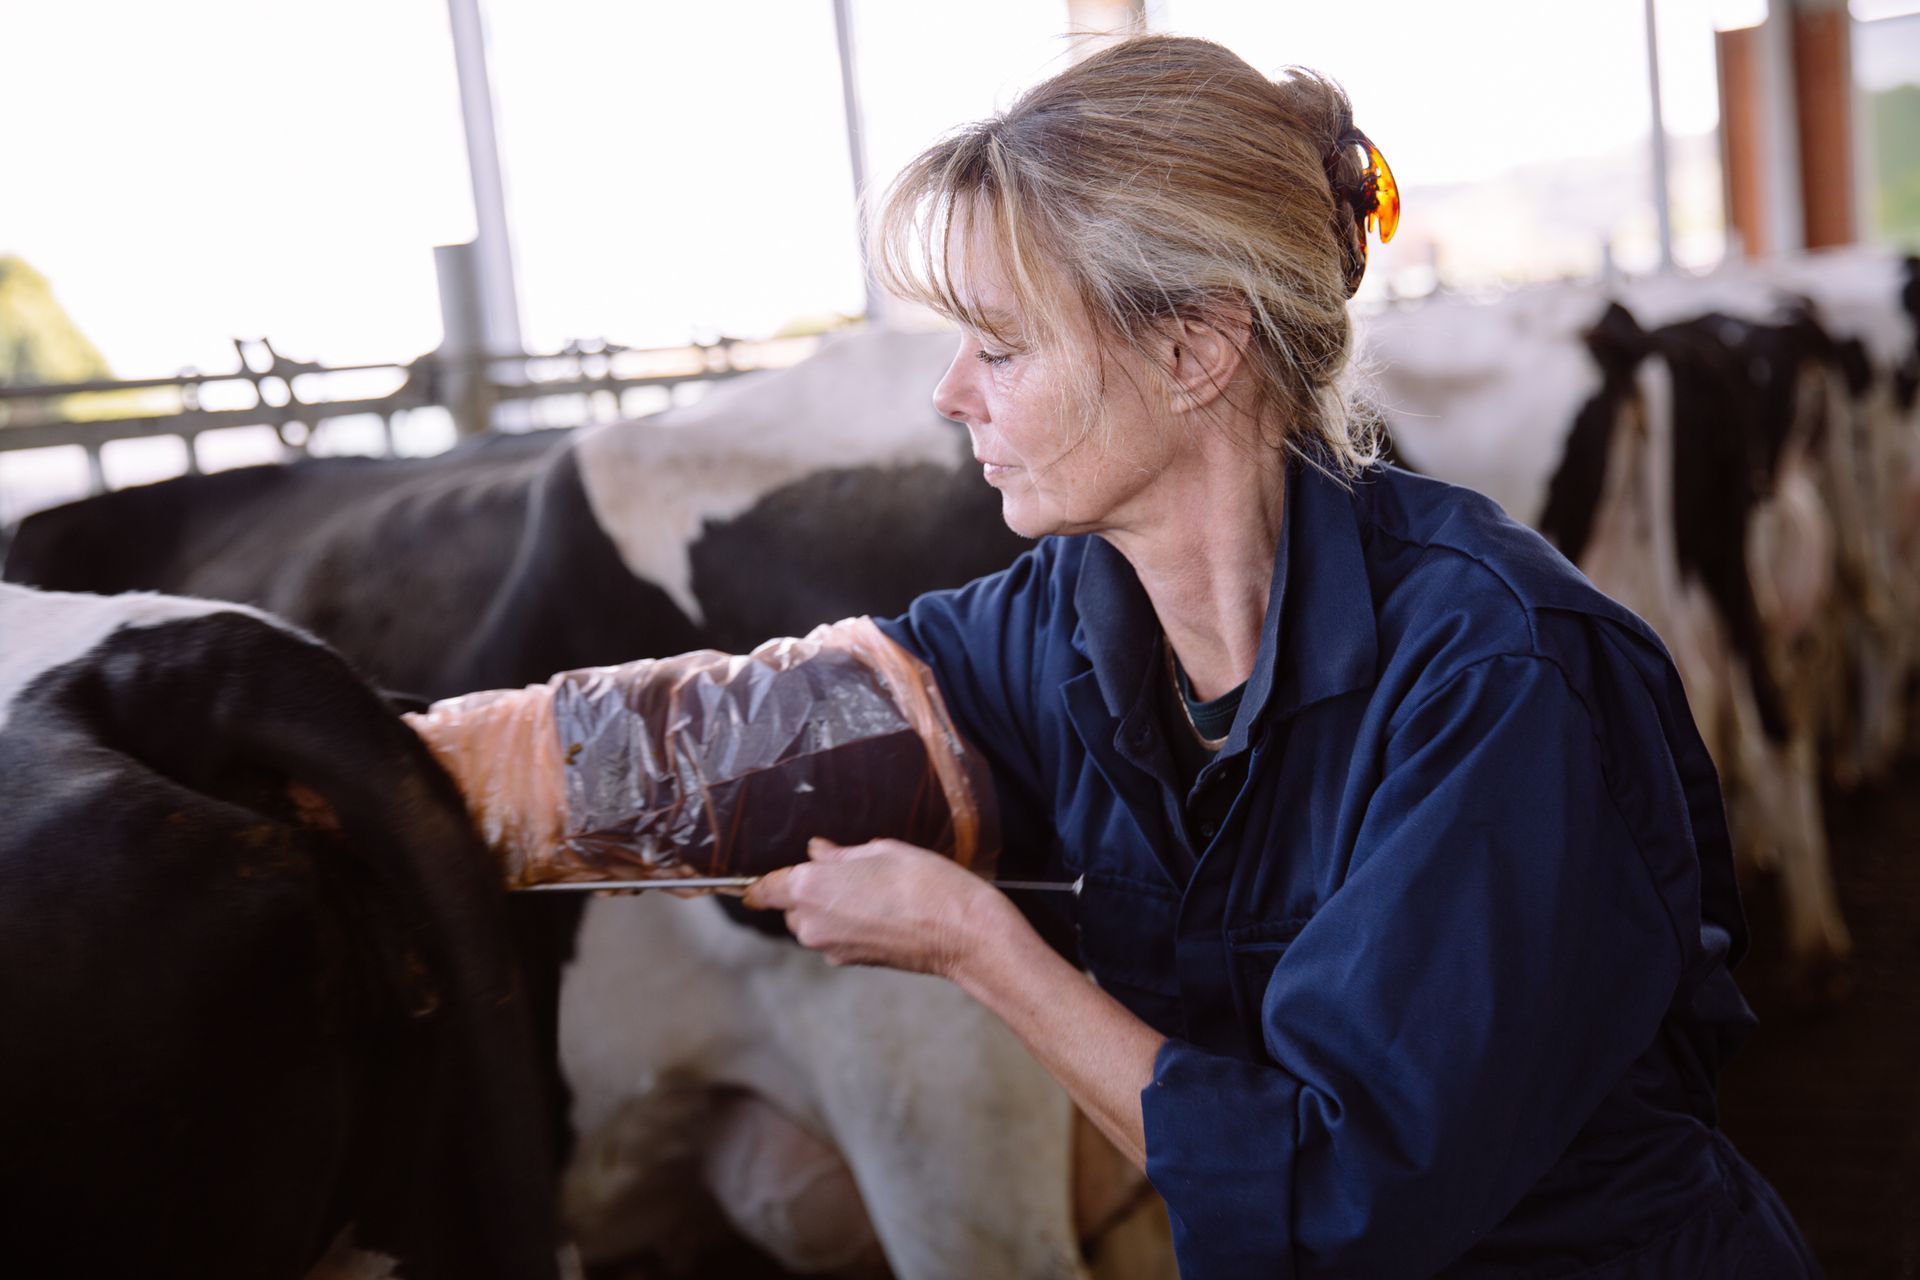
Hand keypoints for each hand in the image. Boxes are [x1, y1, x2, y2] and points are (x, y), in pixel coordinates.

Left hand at [744, 837, 1018, 978]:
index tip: (761, 879)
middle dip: (807, 891)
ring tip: (868, 891)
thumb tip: (818, 852)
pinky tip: (880, 911)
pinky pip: (834, 938)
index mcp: (810, 888)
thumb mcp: (882, 851)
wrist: (963, 934)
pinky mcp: (850, 962)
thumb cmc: (927, 884)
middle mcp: (811, 923)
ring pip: (812, 924)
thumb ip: (840, 854)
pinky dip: (847, 925)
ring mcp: (830, 948)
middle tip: (844, 873)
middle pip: (789, 906)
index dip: (761, 883)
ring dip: (828, 909)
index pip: (762, 889)